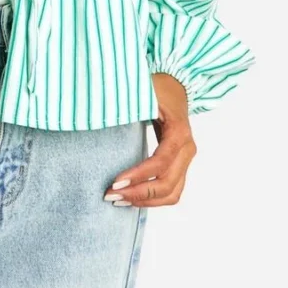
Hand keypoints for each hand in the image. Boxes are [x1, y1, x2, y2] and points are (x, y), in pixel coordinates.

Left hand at [103, 73, 196, 207]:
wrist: (176, 85)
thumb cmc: (157, 86)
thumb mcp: (144, 92)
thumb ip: (129, 104)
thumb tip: (101, 117)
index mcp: (179, 132)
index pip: (160, 162)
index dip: (139, 175)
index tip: (116, 183)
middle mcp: (187, 149)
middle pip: (167, 184)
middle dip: (138, 194)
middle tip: (111, 195)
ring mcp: (186, 159)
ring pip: (172, 193)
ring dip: (145, 201)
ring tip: (118, 200)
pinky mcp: (180, 164)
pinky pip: (171, 190)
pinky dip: (152, 199)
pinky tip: (131, 197)